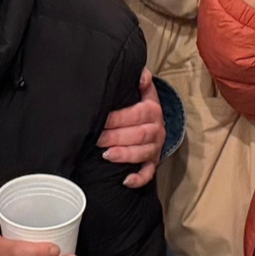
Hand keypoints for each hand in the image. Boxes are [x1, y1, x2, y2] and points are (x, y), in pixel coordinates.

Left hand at [99, 67, 163, 187]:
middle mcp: (157, 130)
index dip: (119, 118)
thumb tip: (142, 74)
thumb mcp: (144, 91)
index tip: (101, 120)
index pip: (137, 114)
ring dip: (125, 155)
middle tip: (97, 139)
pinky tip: (125, 181)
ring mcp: (155, 148)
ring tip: (107, 155)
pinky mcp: (153, 162)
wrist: (157, 121)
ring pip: (143, 153)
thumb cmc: (142, 106)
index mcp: (153, 111)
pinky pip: (149, 173)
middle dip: (117, 137)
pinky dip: (138, 179)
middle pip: (139, 135)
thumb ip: (142, 81)